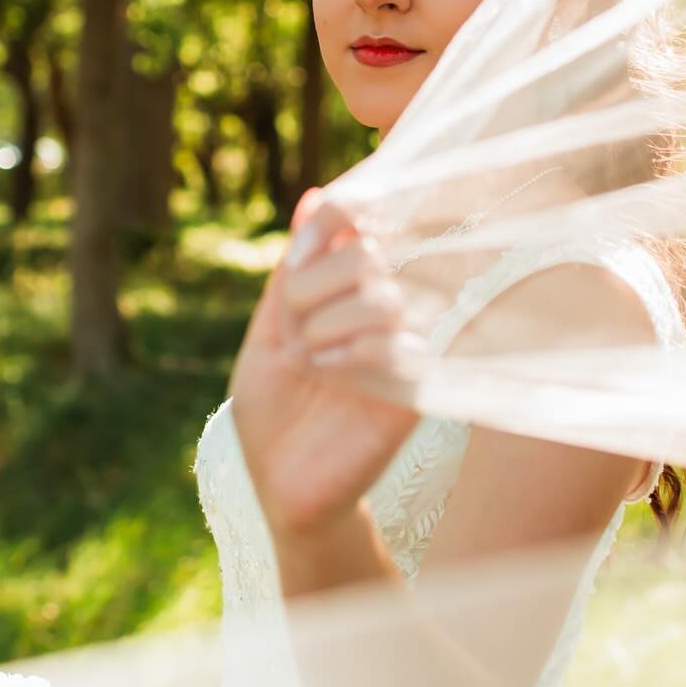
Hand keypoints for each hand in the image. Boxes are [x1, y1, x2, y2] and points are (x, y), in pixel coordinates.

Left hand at [229, 190, 422, 539]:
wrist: (284, 488)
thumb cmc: (274, 414)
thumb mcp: (268, 334)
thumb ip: (291, 272)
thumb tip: (315, 198)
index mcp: (348, 293)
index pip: (359, 224)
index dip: (332, 222)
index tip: (294, 264)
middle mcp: (382, 314)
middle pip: (366, 256)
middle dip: (314, 287)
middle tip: (296, 334)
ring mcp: (403, 351)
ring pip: (382, 298)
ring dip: (328, 325)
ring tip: (311, 364)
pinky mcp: (416, 393)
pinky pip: (399, 349)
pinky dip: (353, 356)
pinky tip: (328, 376)